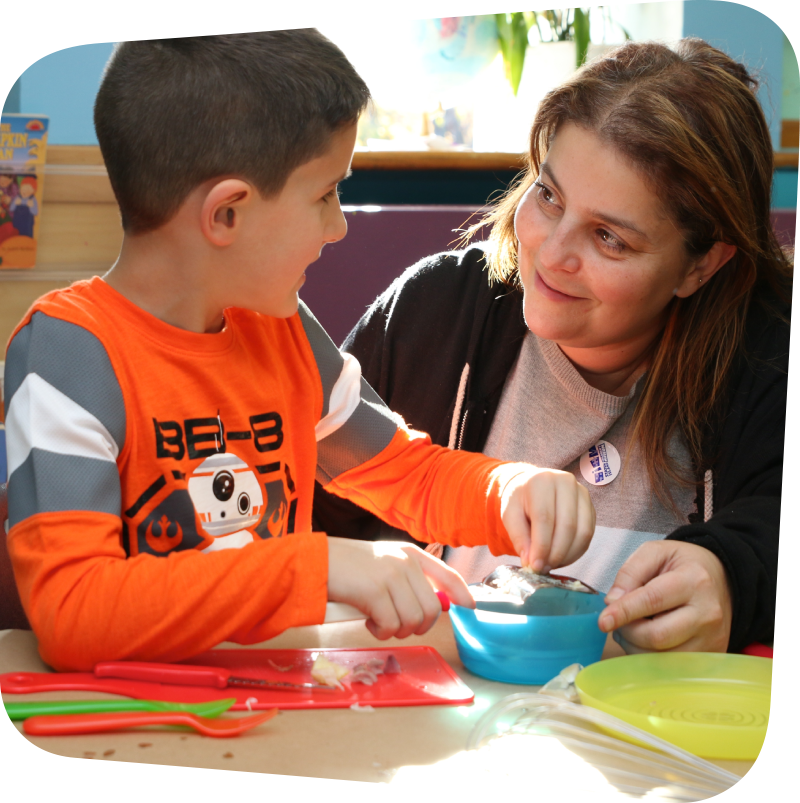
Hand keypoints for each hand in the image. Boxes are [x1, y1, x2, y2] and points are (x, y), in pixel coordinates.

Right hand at [326, 538, 473, 639]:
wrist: (315, 562)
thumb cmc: (346, 567)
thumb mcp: (382, 564)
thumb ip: (407, 578)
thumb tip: (436, 605)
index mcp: (409, 554)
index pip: (446, 574)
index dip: (461, 592)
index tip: (470, 606)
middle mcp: (404, 562)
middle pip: (431, 609)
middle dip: (417, 626)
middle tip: (396, 624)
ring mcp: (391, 576)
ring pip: (413, 621)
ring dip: (396, 630)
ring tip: (377, 620)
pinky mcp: (375, 592)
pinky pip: (391, 626)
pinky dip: (380, 631)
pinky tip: (367, 620)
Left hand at [500, 466, 594, 571]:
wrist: (534, 486)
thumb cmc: (520, 501)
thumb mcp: (510, 514)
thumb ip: (519, 537)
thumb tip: (531, 562)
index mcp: (542, 481)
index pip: (545, 517)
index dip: (541, 545)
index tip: (535, 565)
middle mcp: (566, 483)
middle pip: (567, 525)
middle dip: (555, 553)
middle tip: (543, 568)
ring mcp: (582, 494)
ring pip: (582, 532)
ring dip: (567, 555)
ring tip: (550, 564)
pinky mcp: (591, 507)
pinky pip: (589, 534)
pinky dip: (576, 551)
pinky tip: (561, 558)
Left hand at [598, 540, 731, 651]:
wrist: (722, 579)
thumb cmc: (682, 565)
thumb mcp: (655, 552)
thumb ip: (630, 573)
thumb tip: (612, 602)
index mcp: (694, 580)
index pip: (652, 600)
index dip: (624, 612)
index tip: (603, 621)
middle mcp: (708, 613)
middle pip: (657, 636)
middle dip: (628, 632)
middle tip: (615, 621)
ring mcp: (713, 638)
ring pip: (663, 657)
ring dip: (635, 646)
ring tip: (630, 628)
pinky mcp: (711, 654)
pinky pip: (672, 667)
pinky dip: (649, 657)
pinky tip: (645, 640)